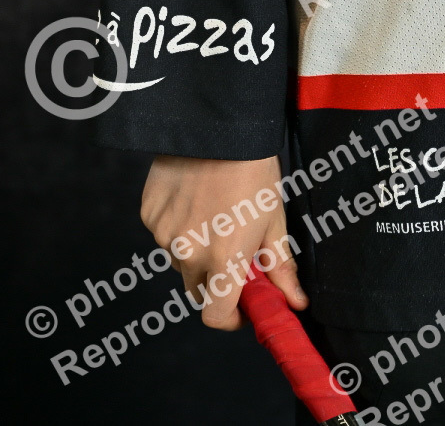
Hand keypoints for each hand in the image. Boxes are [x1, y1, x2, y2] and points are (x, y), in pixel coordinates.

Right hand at [141, 154, 307, 330]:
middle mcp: (189, 255)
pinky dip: (178, 226)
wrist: (219, 126)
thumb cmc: (255, 171)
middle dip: (215, 280)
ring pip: (180, 260)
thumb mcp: (274, 219)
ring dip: (196, 251)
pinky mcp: (149, 215)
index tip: (241, 307)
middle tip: (232, 251)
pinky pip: (164, 234)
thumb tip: (296, 303)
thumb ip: (281, 267)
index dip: (230, 317)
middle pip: (198, 290)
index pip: (216, 316)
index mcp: (224, 261)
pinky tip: (194, 198)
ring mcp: (164, 235)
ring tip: (215, 212)